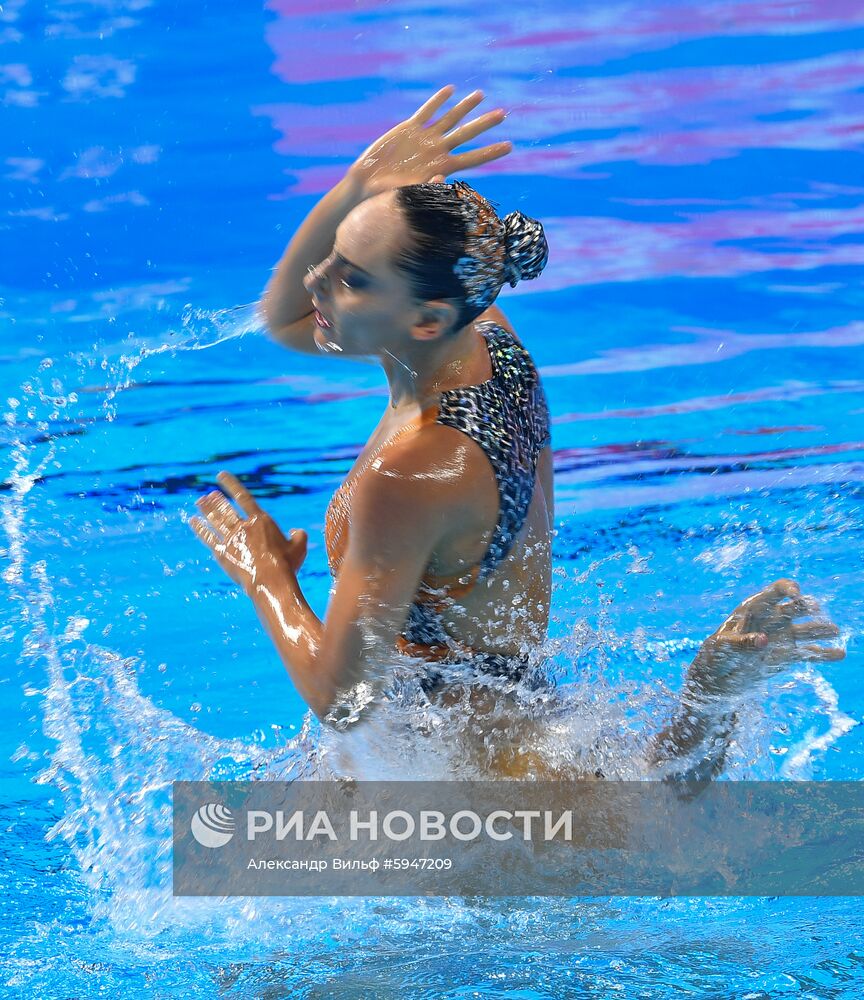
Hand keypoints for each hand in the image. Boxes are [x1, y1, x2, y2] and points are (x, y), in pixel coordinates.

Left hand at [188, 471, 307, 593]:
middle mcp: (243, 526)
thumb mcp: (299, 547)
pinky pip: (208, 538)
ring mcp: (231, 539)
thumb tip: (297, 531)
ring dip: (206, 510)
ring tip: (198, 502)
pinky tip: (193, 522)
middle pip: (225, 509)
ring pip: (215, 520)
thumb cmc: (287, 564)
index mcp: (261, 521)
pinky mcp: (222, 553)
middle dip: (215, 500)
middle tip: (207, 495)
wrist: (270, 581)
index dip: (230, 484)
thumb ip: (299, 536)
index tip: (220, 476)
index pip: (243, 496)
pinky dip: (200, 528)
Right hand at [347, 84, 511, 196]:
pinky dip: (438, 101)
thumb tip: (442, 179)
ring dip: (465, 107)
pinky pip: (427, 111)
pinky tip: (450, 90)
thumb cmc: (389, 196)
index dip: (491, 152)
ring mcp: (424, 138)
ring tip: (481, 95)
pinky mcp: (408, 128)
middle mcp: (437, 151)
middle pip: (467, 134)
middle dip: (485, 123)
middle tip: (503, 114)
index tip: (510, 146)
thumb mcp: (410, 193)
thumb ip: (427, 186)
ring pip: (450, 118)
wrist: (367, 185)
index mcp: (442, 167)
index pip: (472, 159)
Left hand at [688, 578, 844, 698]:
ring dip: (820, 629)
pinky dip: (823, 653)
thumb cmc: (716, 655)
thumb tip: (763, 640)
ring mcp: (781, 637)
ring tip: (834, 630)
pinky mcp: (787, 655)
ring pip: (805, 629)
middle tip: (816, 610)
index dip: (787, 588)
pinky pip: (808, 652)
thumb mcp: (724, 647)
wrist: (718, 678)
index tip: (796, 593)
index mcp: (753, 609)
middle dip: (806, 606)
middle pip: (794, 608)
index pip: (774, 592)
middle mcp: (772, 620)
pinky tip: (839, 653)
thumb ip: (743, 643)